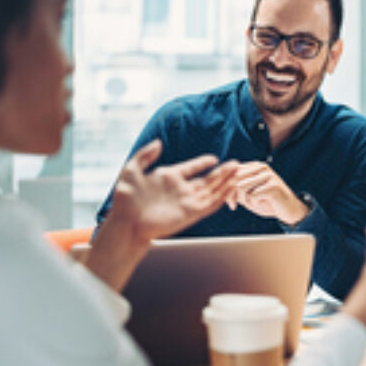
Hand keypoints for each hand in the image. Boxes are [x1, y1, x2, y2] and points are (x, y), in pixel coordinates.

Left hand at [89, 140, 237, 290]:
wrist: (127, 223)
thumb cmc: (126, 199)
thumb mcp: (131, 170)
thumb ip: (145, 155)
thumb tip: (159, 142)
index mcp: (169, 177)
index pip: (191, 168)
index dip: (202, 163)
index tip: (213, 159)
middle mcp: (181, 189)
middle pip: (207, 179)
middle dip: (222, 172)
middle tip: (236, 164)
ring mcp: (187, 201)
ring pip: (212, 190)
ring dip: (226, 182)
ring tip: (238, 172)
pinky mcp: (192, 213)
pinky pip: (211, 203)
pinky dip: (223, 195)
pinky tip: (231, 187)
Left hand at [229, 161, 308, 224]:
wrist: (289, 210)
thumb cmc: (267, 203)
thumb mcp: (248, 195)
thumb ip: (236, 189)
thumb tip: (221, 189)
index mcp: (255, 166)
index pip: (232, 172)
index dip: (227, 188)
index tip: (230, 202)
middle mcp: (262, 167)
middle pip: (235, 179)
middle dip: (232, 195)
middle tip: (234, 205)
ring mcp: (269, 175)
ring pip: (242, 187)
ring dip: (243, 199)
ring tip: (252, 203)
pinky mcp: (274, 185)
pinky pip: (253, 195)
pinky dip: (254, 203)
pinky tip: (263, 203)